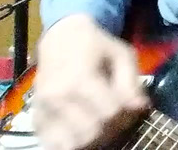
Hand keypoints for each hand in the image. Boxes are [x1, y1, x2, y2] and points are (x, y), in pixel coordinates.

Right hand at [33, 13, 149, 148]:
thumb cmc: (96, 46)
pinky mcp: (37, 121)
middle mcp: (57, 97)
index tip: (131, 106)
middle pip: (93, 132)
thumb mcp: (121, 54)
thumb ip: (131, 82)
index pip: (109, 112)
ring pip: (75, 143)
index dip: (127, 114)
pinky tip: (83, 131)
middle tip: (118, 116)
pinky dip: (73, 143)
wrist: (60, 39)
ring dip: (94, 139)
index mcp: (79, 77)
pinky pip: (55, 146)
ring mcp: (43, 111)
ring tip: (101, 123)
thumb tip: (140, 108)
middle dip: (112, 128)